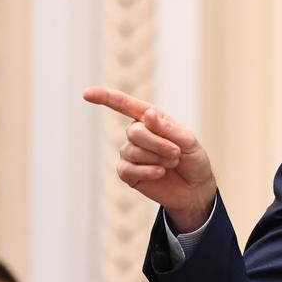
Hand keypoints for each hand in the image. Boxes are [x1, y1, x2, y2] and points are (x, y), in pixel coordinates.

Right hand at [82, 86, 216, 231]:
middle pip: (134, 131)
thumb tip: (147, 113)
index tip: (86, 93)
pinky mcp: (127, 173)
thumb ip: (166, 128)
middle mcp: (137, 133)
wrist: (195, 188)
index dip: (105, 97)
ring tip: (172, 162)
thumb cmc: (193, 159)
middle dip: (158, 143)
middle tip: (176, 152)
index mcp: (151, 119)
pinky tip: (160, 173)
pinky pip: (127, 169)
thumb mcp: (187, 140)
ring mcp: (130, 153)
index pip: (125, 105)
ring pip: (132, 150)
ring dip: (157, 157)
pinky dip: (147, 171)